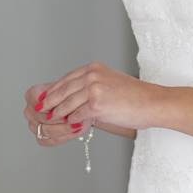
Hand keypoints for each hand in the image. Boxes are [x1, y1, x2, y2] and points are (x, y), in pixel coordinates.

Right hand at [24, 81, 88, 146]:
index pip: (43, 104)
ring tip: (78, 126)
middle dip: (62, 120)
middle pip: (44, 118)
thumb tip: (69, 107)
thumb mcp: (69, 91)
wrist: (73, 104)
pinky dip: (64, 137)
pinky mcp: (40, 138)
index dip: (58, 109)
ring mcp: (33, 126)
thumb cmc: (69, 95)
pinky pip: (51, 141)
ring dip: (65, 129)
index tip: (72, 111)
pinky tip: (74, 132)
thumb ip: (66, 98)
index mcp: (31, 95)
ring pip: (48, 131)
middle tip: (77, 120)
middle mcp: (29, 111)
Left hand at [33, 62, 162, 132]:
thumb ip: (92, 85)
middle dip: (50, 101)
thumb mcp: (110, 82)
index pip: (68, 78)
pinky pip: (78, 115)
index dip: (54, 89)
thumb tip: (74, 96)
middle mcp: (92, 75)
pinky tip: (68, 125)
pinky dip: (72, 121)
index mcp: (94, 68)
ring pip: (68, 103)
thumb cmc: (134, 97)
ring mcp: (94, 89)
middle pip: (64, 90)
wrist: (152, 103)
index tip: (46, 97)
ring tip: (50, 119)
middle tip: (40, 108)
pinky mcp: (97, 104)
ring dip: (57, 113)